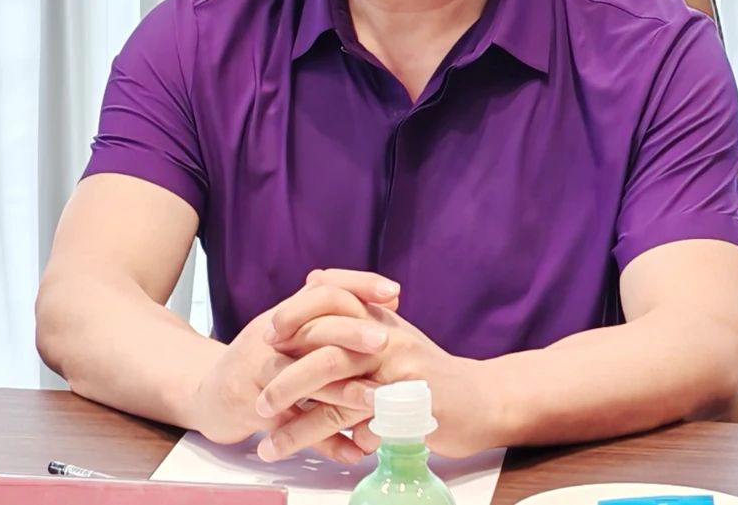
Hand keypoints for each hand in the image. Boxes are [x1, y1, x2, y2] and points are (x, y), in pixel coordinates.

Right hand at [192, 280, 395, 461]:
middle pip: (312, 328)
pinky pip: (292, 426)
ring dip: (342, 392)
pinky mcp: (251, 408)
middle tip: (385, 342)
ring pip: (302, 379)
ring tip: (376, 400)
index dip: (358, 285)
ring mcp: (257, 372)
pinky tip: (352, 450)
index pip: (322, 287)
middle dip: (351, 335)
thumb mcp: (290, 329)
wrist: (208, 394)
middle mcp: (269, 337)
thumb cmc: (259, 361)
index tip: (394, 293)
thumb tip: (388, 299)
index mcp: (285, 314)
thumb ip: (332, 314)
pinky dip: (324, 442)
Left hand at [256, 269, 496, 460]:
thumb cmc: (424, 368)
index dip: (296, 314)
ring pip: (339, 400)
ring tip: (269, 442)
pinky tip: (314, 459)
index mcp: (378, 317)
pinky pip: (363, 432)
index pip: (331, 298)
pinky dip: (335, 447)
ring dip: (299, 426)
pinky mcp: (410, 412)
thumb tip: (314, 277)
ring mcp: (400, 377)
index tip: (268, 336)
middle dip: (286, 380)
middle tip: (259, 401)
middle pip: (327, 353)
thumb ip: (352, 308)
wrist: (478, 399)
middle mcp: (388, 340)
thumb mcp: (389, 329)